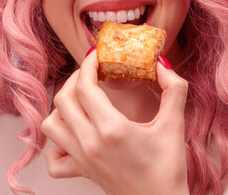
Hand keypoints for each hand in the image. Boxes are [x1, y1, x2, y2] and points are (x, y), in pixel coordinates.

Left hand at [41, 49, 189, 194]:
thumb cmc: (168, 167)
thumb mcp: (175, 124)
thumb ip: (174, 89)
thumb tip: (162, 64)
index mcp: (111, 129)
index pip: (85, 87)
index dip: (88, 65)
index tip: (95, 55)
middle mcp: (90, 143)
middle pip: (64, 100)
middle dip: (76, 79)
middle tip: (92, 72)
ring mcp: (82, 159)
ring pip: (52, 124)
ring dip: (62, 106)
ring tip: (81, 99)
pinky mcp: (81, 171)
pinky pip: (54, 157)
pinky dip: (56, 143)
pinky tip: (73, 134)